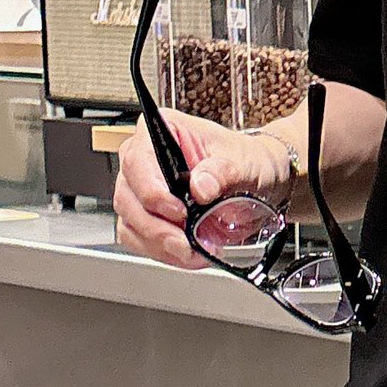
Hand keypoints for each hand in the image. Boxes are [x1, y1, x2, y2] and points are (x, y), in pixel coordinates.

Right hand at [113, 110, 291, 269]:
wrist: (258, 183)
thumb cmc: (245, 162)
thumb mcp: (243, 162)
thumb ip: (221, 171)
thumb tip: (200, 186)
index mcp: (164, 132)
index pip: (138, 161)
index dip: (152, 191)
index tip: (179, 212)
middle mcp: (145, 159)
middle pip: (128, 196)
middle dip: (156, 227)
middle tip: (186, 243)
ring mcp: (141, 189)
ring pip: (130, 222)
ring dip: (160, 244)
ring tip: (193, 251)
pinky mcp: (146, 216)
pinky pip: (138, 239)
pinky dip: (162, 252)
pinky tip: (187, 254)